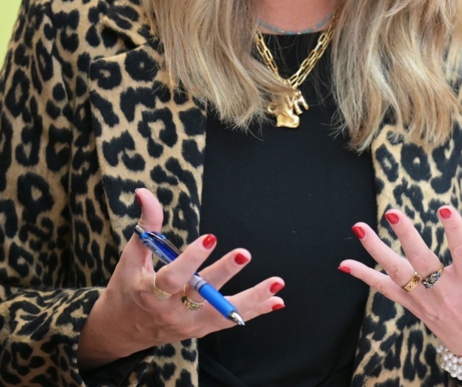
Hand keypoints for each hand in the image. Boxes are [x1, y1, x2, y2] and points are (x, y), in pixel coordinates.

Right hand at [78, 188, 284, 370]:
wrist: (122, 330)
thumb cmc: (127, 289)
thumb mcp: (130, 258)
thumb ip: (146, 226)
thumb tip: (143, 192)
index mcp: (150, 293)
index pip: (172, 278)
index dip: (191, 259)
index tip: (210, 238)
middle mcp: (171, 312)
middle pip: (200, 294)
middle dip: (223, 273)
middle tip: (244, 254)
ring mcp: (188, 324)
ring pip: (222, 312)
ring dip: (252, 298)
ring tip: (276, 283)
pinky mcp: (201, 330)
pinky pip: (229, 321)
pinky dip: (255, 311)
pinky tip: (276, 300)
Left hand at [340, 202, 461, 361]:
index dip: (454, 229)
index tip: (444, 207)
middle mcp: (446, 291)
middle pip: (423, 262)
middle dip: (407, 237)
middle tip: (393, 213)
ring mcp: (425, 300)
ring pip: (397, 274)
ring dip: (375, 251)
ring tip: (358, 227)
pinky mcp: (412, 305)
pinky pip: (384, 291)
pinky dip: (364, 277)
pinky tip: (344, 263)